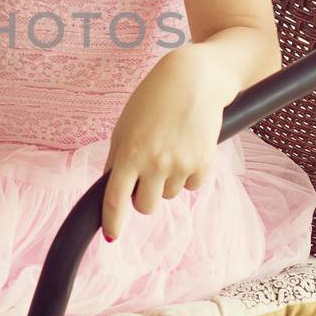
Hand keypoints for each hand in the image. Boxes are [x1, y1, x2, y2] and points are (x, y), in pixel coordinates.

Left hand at [100, 47, 226, 239]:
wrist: (194, 80)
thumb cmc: (153, 100)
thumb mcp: (125, 126)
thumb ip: (117, 158)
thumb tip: (111, 191)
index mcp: (130, 152)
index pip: (116, 199)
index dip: (112, 222)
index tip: (111, 235)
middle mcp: (155, 162)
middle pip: (145, 206)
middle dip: (142, 197)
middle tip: (145, 175)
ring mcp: (181, 164)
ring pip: (168, 195)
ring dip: (165, 181)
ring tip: (169, 149)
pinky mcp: (204, 163)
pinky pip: (191, 186)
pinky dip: (187, 175)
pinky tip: (186, 149)